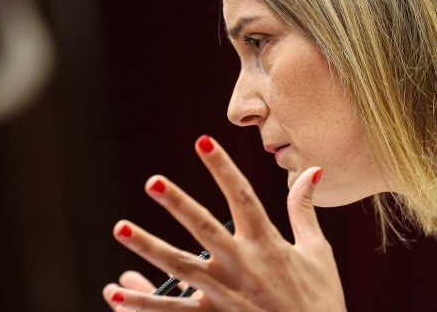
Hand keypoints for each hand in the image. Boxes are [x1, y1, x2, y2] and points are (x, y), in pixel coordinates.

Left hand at [102, 135, 346, 311]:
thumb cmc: (321, 302)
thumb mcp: (318, 253)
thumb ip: (304, 210)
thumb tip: (312, 170)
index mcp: (268, 244)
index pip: (242, 196)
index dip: (222, 167)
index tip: (202, 141)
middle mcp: (243, 266)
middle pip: (204, 228)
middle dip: (178, 203)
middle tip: (153, 182)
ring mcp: (225, 295)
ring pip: (180, 266)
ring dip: (148, 247)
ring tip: (121, 229)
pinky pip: (172, 311)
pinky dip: (142, 303)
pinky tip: (115, 293)